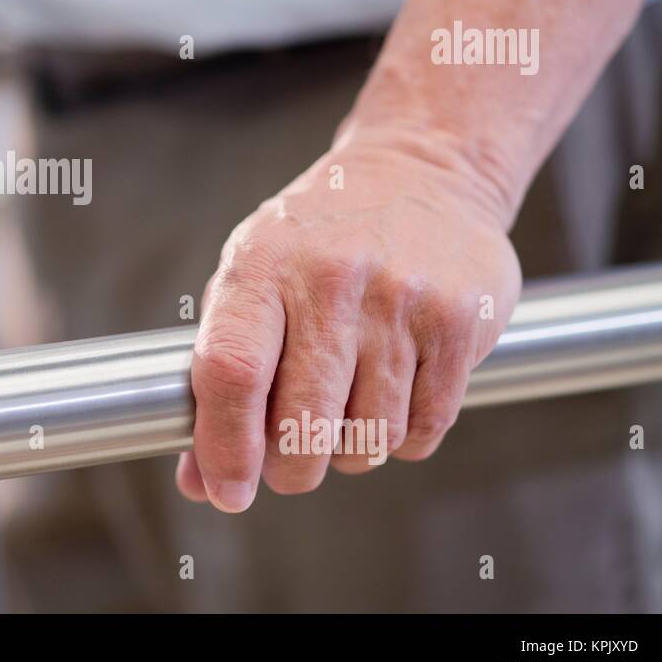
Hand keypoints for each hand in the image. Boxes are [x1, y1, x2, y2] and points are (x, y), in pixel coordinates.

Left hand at [177, 135, 521, 511]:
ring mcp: (402, 300)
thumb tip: (200, 480)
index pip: (232, 370)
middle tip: (289, 464)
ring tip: (343, 414)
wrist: (422, 171)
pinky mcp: (461, 322)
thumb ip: (218, 374)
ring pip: (367, 439)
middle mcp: (332, 279)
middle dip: (290, 469)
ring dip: (349, 452)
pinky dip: (402, 439)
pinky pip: (424, 429)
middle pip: (302, 424)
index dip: (223, 446)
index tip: (226, 490)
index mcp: (263, 264)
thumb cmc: (317, 239)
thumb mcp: (252, 278)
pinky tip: (391, 399)